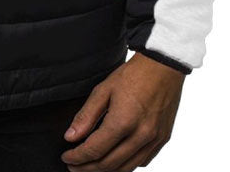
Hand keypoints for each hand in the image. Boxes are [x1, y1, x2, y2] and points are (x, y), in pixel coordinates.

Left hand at [61, 53, 184, 171]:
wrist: (162, 67)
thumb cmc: (133, 75)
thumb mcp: (103, 89)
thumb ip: (86, 115)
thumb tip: (71, 136)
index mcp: (123, 121)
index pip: (95, 150)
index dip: (78, 157)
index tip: (67, 158)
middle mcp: (141, 135)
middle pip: (109, 164)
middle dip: (88, 168)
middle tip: (74, 166)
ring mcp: (154, 140)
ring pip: (126, 168)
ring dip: (106, 171)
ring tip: (90, 167)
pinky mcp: (162, 140)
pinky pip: (142, 162)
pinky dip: (125, 165)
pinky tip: (115, 159)